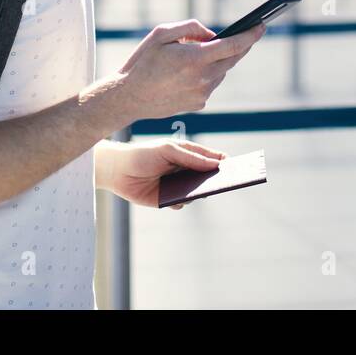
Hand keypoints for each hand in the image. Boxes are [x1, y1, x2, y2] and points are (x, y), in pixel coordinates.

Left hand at [100, 139, 225, 208]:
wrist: (118, 171)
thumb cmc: (144, 154)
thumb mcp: (169, 151)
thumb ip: (191, 158)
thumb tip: (215, 164)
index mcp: (187, 155)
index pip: (211, 158)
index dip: (223, 162)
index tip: (237, 166)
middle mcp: (185, 171)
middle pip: (207, 177)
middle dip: (217, 179)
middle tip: (229, 182)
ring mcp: (177, 186)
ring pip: (196, 192)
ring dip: (200, 192)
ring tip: (206, 191)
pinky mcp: (167, 200)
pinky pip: (182, 203)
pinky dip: (182, 201)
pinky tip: (179, 198)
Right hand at [114, 19, 265, 120]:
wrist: (128, 97)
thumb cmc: (142, 61)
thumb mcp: (161, 33)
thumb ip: (191, 28)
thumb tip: (212, 34)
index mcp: (195, 58)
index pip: (234, 45)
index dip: (251, 35)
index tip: (262, 25)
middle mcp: (203, 78)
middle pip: (233, 59)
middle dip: (242, 45)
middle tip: (249, 33)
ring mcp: (202, 94)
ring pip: (222, 72)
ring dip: (220, 61)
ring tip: (209, 51)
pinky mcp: (199, 104)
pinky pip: (211, 84)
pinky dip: (207, 74)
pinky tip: (192, 71)